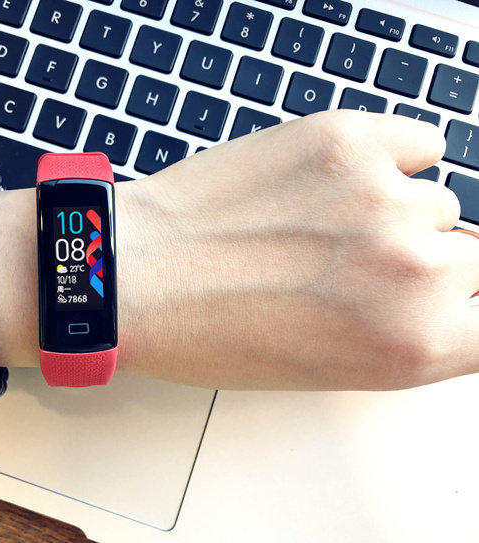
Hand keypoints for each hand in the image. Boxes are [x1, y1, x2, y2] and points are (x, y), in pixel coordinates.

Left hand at [115, 110, 476, 390]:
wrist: (136, 275)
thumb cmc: (210, 332)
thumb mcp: (329, 366)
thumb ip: (408, 332)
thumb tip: (451, 293)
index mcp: (414, 345)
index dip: (468, 308)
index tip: (451, 299)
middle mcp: (413, 269)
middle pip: (470, 256)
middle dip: (421, 265)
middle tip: (356, 266)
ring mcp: (382, 195)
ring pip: (435, 199)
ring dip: (392, 212)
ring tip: (321, 226)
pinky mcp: (346, 138)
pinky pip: (418, 141)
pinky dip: (388, 158)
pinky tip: (336, 182)